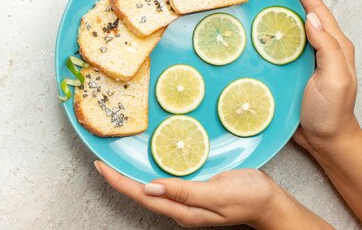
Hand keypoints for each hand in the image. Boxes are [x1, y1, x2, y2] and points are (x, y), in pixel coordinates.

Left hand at [95, 163, 328, 228]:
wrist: (270, 202)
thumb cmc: (248, 196)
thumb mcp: (218, 194)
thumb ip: (185, 192)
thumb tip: (150, 188)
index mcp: (183, 210)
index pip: (142, 195)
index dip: (119, 181)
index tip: (100, 166)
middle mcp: (179, 207)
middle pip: (140, 193)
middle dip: (119, 178)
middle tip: (100, 160)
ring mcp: (185, 201)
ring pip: (149, 189)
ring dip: (130, 176)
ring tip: (113, 161)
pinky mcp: (191, 191)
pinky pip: (162, 183)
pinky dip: (147, 172)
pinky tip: (143, 163)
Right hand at [278, 0, 358, 152]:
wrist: (324, 140)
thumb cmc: (332, 112)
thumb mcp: (335, 79)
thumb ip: (327, 48)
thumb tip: (310, 17)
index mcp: (333, 44)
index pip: (315, 7)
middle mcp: (317, 46)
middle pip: (300, 11)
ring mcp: (301, 58)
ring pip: (285, 27)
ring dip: (271, 11)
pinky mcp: (288, 69)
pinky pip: (274, 46)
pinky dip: (263, 34)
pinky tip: (249, 31)